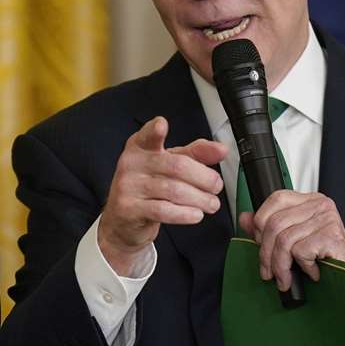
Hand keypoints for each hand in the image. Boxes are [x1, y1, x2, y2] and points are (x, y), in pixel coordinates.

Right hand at [97, 116, 226, 275]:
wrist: (123, 220)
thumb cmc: (148, 187)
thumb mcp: (170, 165)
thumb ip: (196, 154)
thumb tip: (221, 149)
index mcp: (140, 147)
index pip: (148, 135)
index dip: (154, 130)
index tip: (162, 125)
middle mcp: (131, 163)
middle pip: (176, 166)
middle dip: (203, 177)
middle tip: (216, 186)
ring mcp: (128, 187)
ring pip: (173, 190)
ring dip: (199, 198)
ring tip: (212, 204)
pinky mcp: (129, 209)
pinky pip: (162, 210)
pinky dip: (184, 214)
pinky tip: (196, 215)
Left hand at [238, 190, 344, 294]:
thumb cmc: (323, 257)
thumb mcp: (292, 240)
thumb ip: (267, 227)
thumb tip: (245, 218)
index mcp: (308, 200)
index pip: (275, 199)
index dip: (260, 222)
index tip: (259, 243)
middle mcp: (319, 204)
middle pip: (275, 223)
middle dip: (265, 253)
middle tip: (268, 272)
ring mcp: (327, 218)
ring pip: (284, 240)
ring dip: (280, 266)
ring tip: (285, 279)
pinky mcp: (331, 235)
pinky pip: (300, 251)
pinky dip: (301, 267)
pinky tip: (310, 272)